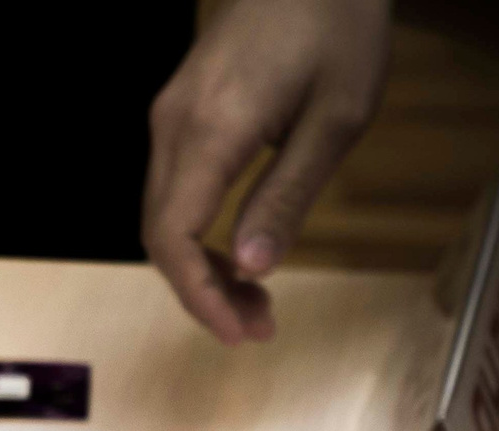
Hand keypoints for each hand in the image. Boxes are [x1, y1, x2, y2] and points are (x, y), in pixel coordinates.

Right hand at [144, 0, 391, 342]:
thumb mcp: (338, 115)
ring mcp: (168, 117)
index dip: (199, 296)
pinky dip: (198, 233)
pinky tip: (237, 248)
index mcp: (212, 128)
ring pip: (161, 216)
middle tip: (258, 326)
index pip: (173, 237)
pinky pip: (173, 189)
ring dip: (199, 266)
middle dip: (202, 292)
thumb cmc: (339, 26)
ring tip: (254, 297)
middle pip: (158, 235)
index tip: (240, 332)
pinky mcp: (179, 111)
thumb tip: (252, 268)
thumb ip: (288, 193)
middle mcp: (172, 125)